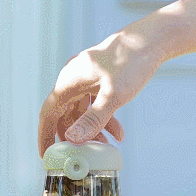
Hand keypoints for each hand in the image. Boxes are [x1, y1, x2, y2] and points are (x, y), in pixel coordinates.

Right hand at [38, 30, 164, 157]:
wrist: (151, 39)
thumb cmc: (131, 62)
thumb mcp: (113, 96)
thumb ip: (93, 120)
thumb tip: (72, 139)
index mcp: (69, 81)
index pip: (48, 114)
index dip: (44, 136)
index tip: (45, 156)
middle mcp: (73, 78)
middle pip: (65, 114)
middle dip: (74, 136)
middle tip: (81, 156)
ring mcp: (86, 77)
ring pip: (82, 111)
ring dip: (92, 129)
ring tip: (106, 145)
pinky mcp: (99, 78)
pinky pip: (95, 103)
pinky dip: (104, 118)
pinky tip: (118, 132)